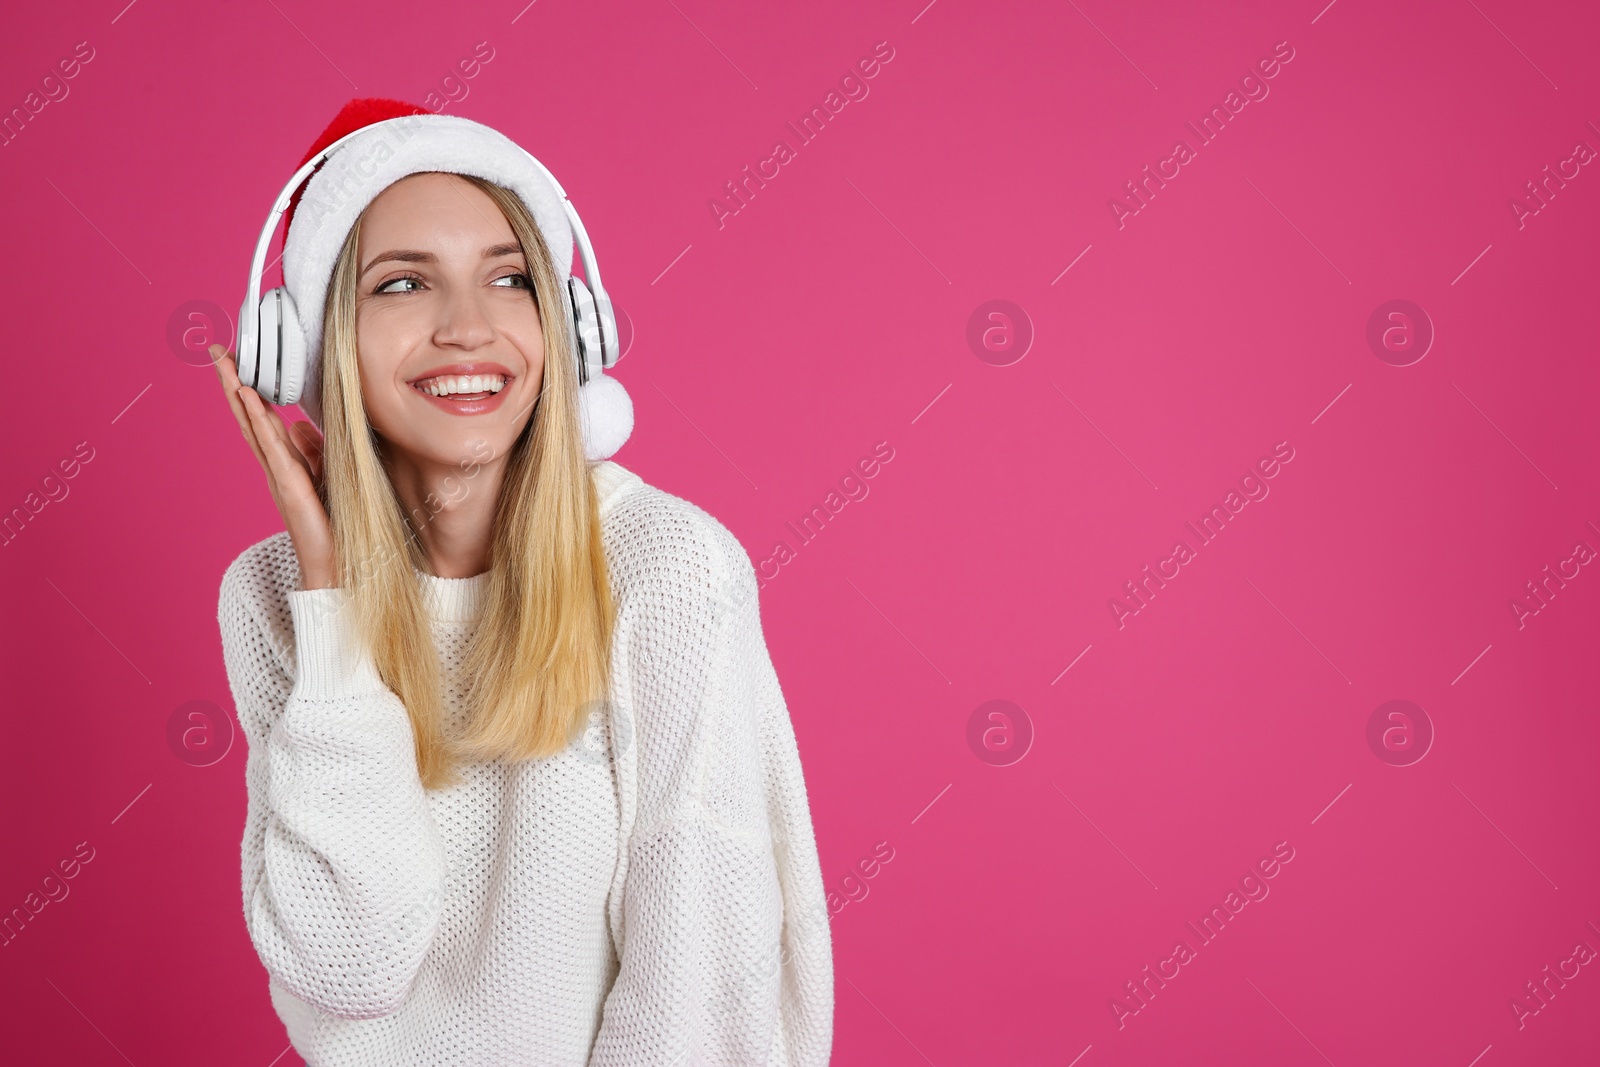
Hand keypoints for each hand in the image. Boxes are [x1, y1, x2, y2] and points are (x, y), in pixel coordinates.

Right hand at [212, 343, 336, 590]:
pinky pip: (271, 447)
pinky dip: (258, 421)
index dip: (248, 390)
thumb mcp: (327, 478)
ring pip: (254, 426)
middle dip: (234, 383)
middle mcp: (275, 467)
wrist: (335, 565)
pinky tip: (248, 398)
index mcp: (284, 464)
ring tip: (226, 364)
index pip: (261, 419)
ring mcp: (278, 475)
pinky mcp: (289, 485)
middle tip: (218, 351)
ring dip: (239, 393)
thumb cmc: (332, 526)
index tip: (237, 361)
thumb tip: (298, 425)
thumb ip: (313, 452)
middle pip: (249, 417)